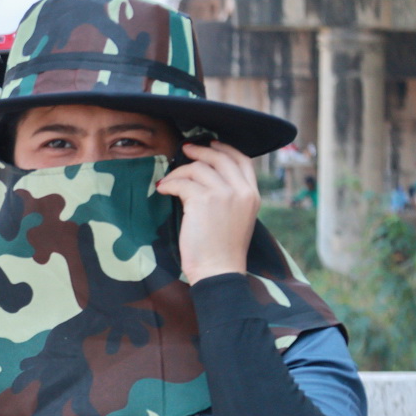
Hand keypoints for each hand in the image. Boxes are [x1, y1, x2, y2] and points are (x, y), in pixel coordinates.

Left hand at [156, 140, 259, 282]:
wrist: (219, 270)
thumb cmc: (223, 251)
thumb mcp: (238, 218)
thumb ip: (230, 196)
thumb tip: (206, 177)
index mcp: (252, 194)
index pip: (242, 159)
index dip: (225, 148)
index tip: (210, 144)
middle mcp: (241, 190)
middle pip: (219, 157)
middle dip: (200, 152)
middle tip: (184, 151)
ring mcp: (223, 194)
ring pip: (198, 168)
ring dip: (179, 172)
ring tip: (169, 182)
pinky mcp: (203, 200)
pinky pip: (182, 182)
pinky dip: (169, 184)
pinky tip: (163, 190)